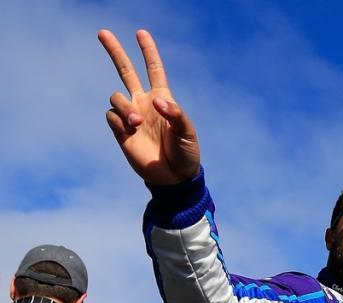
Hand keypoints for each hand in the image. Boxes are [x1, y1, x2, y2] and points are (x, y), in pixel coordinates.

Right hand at [98, 29, 200, 184]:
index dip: (148, 51)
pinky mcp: (120, 131)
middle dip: (115, 51)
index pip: (153, 69)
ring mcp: (131, 116)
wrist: (174, 177)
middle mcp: (144, 103)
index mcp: (163, 99)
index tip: (141, 32)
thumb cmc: (186, 153)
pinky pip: (111, 116)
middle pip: (125, 71)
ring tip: (137, 123)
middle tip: (103, 32)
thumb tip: (157, 101)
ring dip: (125, 107)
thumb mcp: (187, 132)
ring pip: (116, 96)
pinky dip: (119, 120)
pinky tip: (131, 131)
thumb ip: (175, 114)